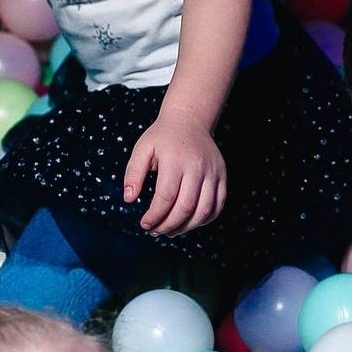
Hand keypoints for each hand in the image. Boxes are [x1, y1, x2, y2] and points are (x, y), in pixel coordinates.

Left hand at [124, 109, 226, 236]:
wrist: (189, 120)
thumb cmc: (162, 137)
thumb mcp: (142, 149)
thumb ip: (133, 174)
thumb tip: (129, 200)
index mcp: (175, 160)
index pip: (166, 197)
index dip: (154, 216)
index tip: (144, 224)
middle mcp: (197, 167)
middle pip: (186, 207)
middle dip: (168, 225)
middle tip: (155, 231)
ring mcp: (213, 172)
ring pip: (204, 210)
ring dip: (186, 227)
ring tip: (170, 231)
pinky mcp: (222, 176)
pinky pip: (217, 205)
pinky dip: (204, 220)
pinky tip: (189, 223)